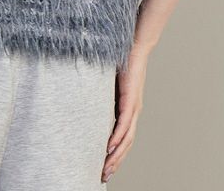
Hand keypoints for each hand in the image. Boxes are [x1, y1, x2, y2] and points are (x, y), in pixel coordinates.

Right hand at [101, 42, 150, 182]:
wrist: (135, 48)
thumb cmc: (123, 64)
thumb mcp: (110, 86)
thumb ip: (103, 96)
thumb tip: (88, 101)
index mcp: (129, 110)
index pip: (123, 139)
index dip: (115, 155)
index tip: (105, 167)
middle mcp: (134, 113)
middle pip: (126, 144)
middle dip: (115, 162)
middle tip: (103, 176)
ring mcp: (134, 108)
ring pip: (126, 139)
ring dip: (116, 156)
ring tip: (106, 168)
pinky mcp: (131, 101)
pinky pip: (124, 124)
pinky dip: (117, 138)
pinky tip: (110, 148)